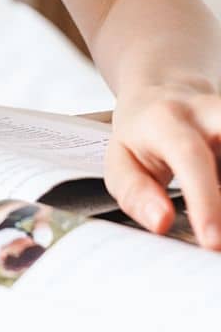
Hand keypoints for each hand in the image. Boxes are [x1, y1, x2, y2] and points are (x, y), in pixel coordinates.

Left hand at [104, 80, 220, 248]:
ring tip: (217, 223)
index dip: (205, 199)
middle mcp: (208, 112)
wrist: (163, 90)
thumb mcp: (121, 160)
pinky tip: (217, 204)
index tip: (212, 241)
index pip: (190, 156)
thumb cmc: (142, 133)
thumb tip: (161, 222)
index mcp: (167, 120)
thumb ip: (135, 192)